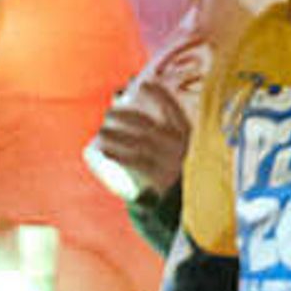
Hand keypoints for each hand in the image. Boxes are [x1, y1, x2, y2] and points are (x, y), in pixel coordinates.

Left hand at [86, 82, 186, 200]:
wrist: (188, 206)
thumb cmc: (178, 172)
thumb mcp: (180, 150)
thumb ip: (162, 132)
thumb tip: (126, 99)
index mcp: (189, 137)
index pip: (174, 110)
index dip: (159, 95)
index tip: (144, 85)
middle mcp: (181, 147)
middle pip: (148, 125)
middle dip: (125, 116)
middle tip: (110, 114)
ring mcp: (171, 163)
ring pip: (137, 142)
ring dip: (115, 135)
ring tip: (102, 133)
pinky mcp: (161, 179)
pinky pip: (135, 162)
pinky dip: (117, 155)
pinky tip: (104, 150)